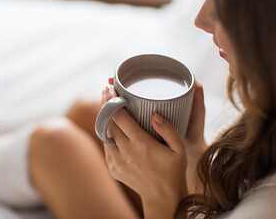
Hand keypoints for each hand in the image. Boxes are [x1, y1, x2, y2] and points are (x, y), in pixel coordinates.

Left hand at [108, 77, 207, 193]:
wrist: (163, 197)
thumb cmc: (173, 170)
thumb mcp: (179, 149)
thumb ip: (169, 130)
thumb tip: (155, 114)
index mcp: (141, 144)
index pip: (119, 117)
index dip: (112, 100)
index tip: (110, 87)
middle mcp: (125, 152)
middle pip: (108, 122)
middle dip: (105, 104)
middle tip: (107, 90)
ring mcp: (116, 161)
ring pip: (104, 134)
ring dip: (105, 119)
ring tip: (108, 105)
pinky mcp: (113, 168)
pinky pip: (106, 146)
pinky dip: (107, 134)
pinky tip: (113, 126)